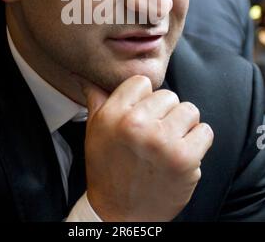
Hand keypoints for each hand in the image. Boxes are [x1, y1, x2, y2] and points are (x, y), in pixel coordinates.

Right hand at [79, 75, 213, 221]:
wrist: (121, 215)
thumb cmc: (107, 169)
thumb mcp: (95, 132)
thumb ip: (96, 99)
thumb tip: (86, 77)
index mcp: (113, 115)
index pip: (142, 82)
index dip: (144, 98)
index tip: (142, 115)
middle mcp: (136, 125)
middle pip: (168, 95)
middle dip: (164, 113)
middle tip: (154, 135)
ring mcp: (162, 141)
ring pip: (189, 110)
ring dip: (183, 126)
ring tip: (169, 143)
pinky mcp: (185, 158)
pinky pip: (205, 131)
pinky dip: (198, 142)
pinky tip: (182, 154)